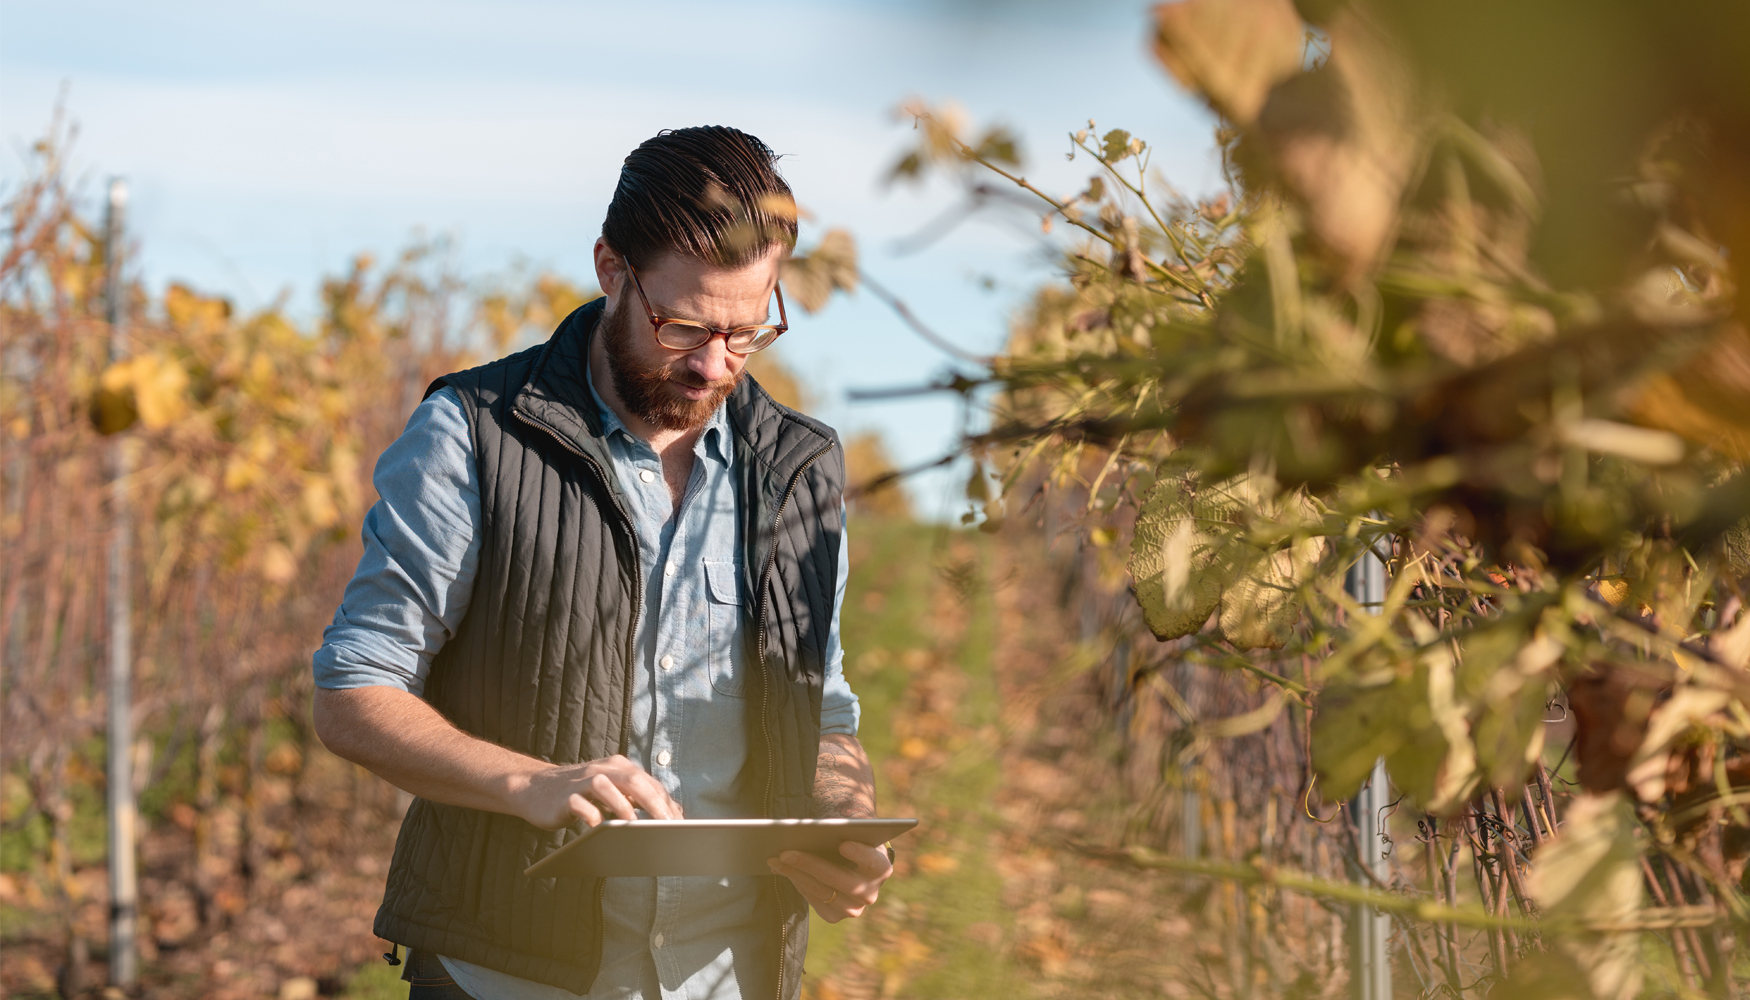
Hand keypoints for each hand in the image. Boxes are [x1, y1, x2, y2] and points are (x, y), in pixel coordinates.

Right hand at [513, 754, 681, 829]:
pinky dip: (590, 815)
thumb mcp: (612, 790)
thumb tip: (674, 811)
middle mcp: (603, 770)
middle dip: (653, 803)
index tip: (680, 823)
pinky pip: (579, 804)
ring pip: (606, 786)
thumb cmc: (581, 793)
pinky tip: (598, 827)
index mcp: (618, 767)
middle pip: (633, 780)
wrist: (535, 788)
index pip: (648, 782)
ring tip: (637, 826)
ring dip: (623, 806)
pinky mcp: (564, 797)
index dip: (666, 802)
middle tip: (667, 825)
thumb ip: (638, 797)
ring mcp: (582, 781)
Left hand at [766, 841, 892, 922]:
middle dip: (809, 864)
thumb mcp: (851, 834)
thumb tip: (810, 831)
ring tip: (776, 859)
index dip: (859, 854)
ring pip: (821, 891)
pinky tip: (783, 869)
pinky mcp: (834, 916)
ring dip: (795, 873)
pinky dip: (797, 883)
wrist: (851, 864)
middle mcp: (870, 893)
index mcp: (881, 868)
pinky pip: (812, 900)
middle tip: (786, 852)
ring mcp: (853, 908)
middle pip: (838, 879)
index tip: (843, 844)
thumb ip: (840, 831)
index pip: (872, 862)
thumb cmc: (850, 840)